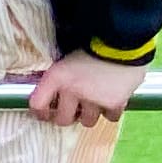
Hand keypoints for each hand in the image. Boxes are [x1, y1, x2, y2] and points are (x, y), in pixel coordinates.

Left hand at [29, 51, 149, 125]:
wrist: (124, 40)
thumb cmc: (95, 46)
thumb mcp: (67, 58)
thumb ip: (57, 78)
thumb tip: (48, 94)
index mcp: (57, 76)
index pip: (37, 104)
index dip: (41, 112)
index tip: (46, 113)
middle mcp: (72, 90)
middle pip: (62, 120)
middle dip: (67, 116)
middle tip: (73, 110)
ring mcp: (93, 99)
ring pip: (87, 121)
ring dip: (90, 114)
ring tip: (95, 101)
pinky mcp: (113, 103)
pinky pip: (109, 117)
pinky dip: (110, 111)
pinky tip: (111, 98)